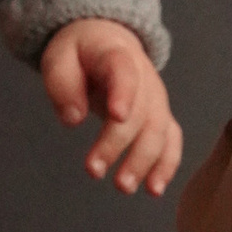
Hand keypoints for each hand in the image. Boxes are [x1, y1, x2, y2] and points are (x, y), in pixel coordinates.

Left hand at [38, 18, 183, 196]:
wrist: (108, 41)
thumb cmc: (80, 53)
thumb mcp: (59, 57)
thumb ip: (62, 84)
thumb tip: (73, 119)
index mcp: (118, 56)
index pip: (124, 73)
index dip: (124, 93)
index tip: (116, 116)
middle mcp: (145, 78)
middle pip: (139, 112)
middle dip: (118, 143)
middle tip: (93, 170)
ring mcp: (156, 99)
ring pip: (159, 130)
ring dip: (144, 161)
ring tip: (124, 187)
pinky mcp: (161, 116)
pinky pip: (171, 140)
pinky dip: (166, 165)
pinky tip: (153, 189)